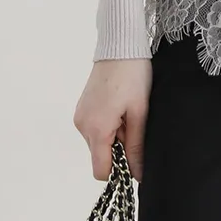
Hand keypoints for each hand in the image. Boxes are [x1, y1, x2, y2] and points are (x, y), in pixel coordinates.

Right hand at [73, 58, 152, 182]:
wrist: (120, 45)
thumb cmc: (133, 75)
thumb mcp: (140, 113)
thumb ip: (136, 146)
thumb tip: (138, 175)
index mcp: (96, 129)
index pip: (101, 170)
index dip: (119, 171)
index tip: (134, 158)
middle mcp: (82, 125)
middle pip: (101, 155)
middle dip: (119, 147)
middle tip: (134, 123)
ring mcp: (80, 115)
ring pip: (99, 141)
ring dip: (115, 135)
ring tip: (128, 111)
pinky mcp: (82, 107)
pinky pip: (96, 127)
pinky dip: (109, 124)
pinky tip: (120, 106)